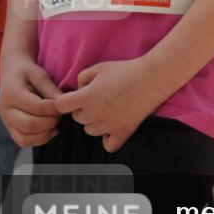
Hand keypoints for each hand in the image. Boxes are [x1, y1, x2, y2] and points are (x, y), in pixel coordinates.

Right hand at [0, 57, 63, 146]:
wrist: (12, 74)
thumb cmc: (28, 72)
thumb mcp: (40, 75)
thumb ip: (51, 89)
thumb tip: (64, 104)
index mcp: (12, 94)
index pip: (37, 107)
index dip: (55, 109)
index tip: (65, 105)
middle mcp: (5, 110)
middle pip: (29, 125)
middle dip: (51, 122)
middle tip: (61, 115)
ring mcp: (6, 121)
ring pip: (25, 138)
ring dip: (46, 133)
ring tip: (56, 123)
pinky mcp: (10, 128)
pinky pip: (23, 141)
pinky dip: (40, 139)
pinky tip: (51, 129)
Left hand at [54, 58, 168, 152]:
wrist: (153, 77)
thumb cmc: (125, 70)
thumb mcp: (99, 67)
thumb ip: (81, 78)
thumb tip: (78, 91)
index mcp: (86, 97)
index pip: (60, 106)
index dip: (66, 100)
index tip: (75, 96)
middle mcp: (95, 114)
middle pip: (77, 118)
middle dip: (83, 109)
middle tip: (100, 97)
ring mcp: (109, 125)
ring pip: (90, 130)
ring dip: (95, 122)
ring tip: (109, 109)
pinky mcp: (124, 131)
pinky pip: (108, 145)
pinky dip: (108, 138)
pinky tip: (113, 126)